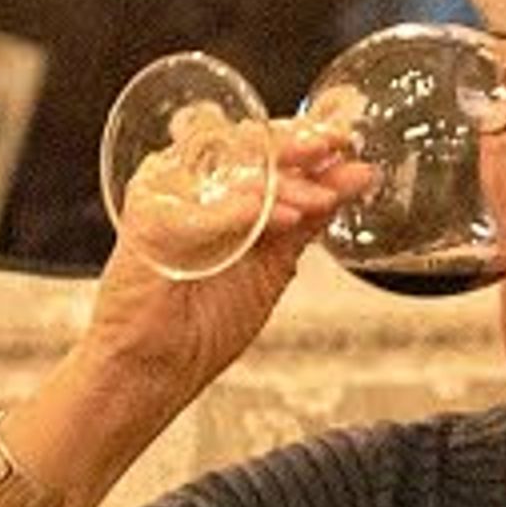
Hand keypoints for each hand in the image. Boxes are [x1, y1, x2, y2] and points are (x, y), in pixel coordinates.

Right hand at [79, 115, 368, 409]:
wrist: (157, 370)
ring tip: (316, 203)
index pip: (262, 145)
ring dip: (279, 183)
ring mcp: (165, 196)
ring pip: (227, 169)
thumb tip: (358, 175)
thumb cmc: (206, 324)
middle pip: (244, 143)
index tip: (343, 139)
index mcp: (219, 188)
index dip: (304, 135)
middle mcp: (191, 183)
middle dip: (294, 144)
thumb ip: (311, 216)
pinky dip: (239, 211)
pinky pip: (199, 206)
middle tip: (331, 148)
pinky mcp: (147, 219)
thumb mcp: (275, 261)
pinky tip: (276, 217)